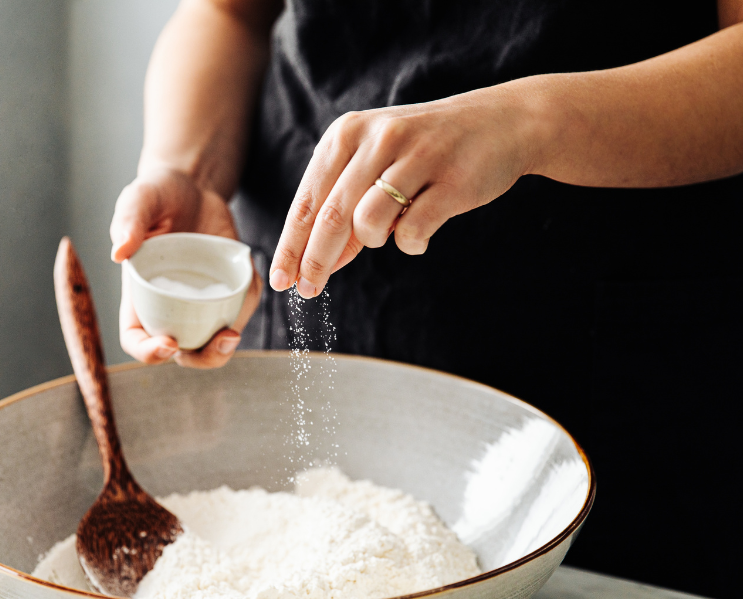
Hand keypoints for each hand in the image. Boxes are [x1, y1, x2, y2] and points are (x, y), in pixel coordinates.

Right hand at [110, 166, 261, 367]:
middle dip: (201, 358)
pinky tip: (251, 283)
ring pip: (213, 340)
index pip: (136, 339)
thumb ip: (128, 222)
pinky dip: (247, 305)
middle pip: (182, 353)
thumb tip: (119, 252)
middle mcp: (169, 307)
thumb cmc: (157, 195)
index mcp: (140, 296)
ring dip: (226, 345)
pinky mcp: (227, 291)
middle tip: (220, 339)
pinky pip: (239, 309)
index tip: (169, 343)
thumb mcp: (139, 200)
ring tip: (233, 330)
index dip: (149, 353)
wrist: (192, 186)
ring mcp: (200, 303)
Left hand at [268, 84, 540, 297]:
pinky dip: (410, 243)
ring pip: (368, 224)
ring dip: (373, 241)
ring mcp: (415, 157)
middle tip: (308, 290)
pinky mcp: (450, 180)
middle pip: (330, 218)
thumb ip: (345, 209)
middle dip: (314, 262)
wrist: (503, 123)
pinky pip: (412, 232)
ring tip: (390, 230)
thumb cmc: (427, 151)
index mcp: (347, 133)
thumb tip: (317, 264)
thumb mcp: (376, 165)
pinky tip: (420, 233)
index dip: (290, 247)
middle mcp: (377, 139)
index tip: (281, 281)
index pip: (307, 202)